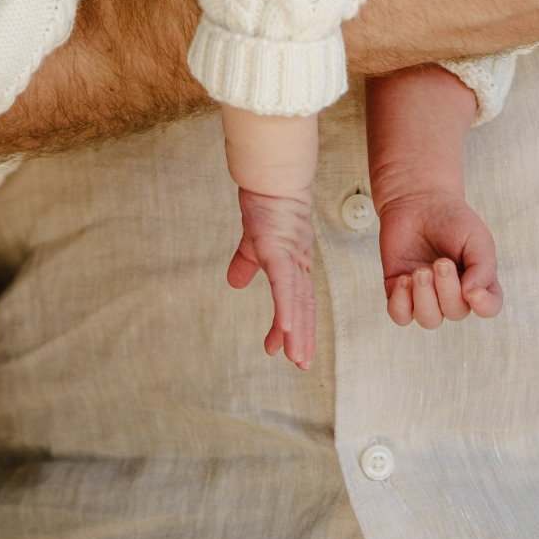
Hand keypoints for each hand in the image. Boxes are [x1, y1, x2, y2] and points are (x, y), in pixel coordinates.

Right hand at [226, 188, 315, 368]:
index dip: (297, 324)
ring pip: (296, 299)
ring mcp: (290, 255)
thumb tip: (235, 284)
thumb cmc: (266, 202)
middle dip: (303, 335)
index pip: (298, 299)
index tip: (293, 351)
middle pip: (303, 304)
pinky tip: (286, 327)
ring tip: (297, 358)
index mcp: (294, 261)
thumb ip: (247, 262)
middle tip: (302, 364)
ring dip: (297, 330)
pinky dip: (286, 306)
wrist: (270, 175)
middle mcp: (298, 261)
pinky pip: (283, 282)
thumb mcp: (254, 239)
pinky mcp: (278, 248)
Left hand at [379, 192, 502, 327]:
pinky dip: (401, 303)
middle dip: (447, 289)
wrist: (417, 200)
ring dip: (424, 298)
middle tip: (441, 262)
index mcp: (478, 280)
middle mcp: (453, 293)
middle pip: (455, 312)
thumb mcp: (477, 237)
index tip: (472, 291)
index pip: (489, 307)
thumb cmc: (452, 219)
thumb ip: (482, 267)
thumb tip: (472, 295)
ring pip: (428, 319)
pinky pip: (399, 315)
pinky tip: (404, 279)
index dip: (484, 306)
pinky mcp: (400, 291)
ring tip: (421, 271)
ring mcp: (426, 294)